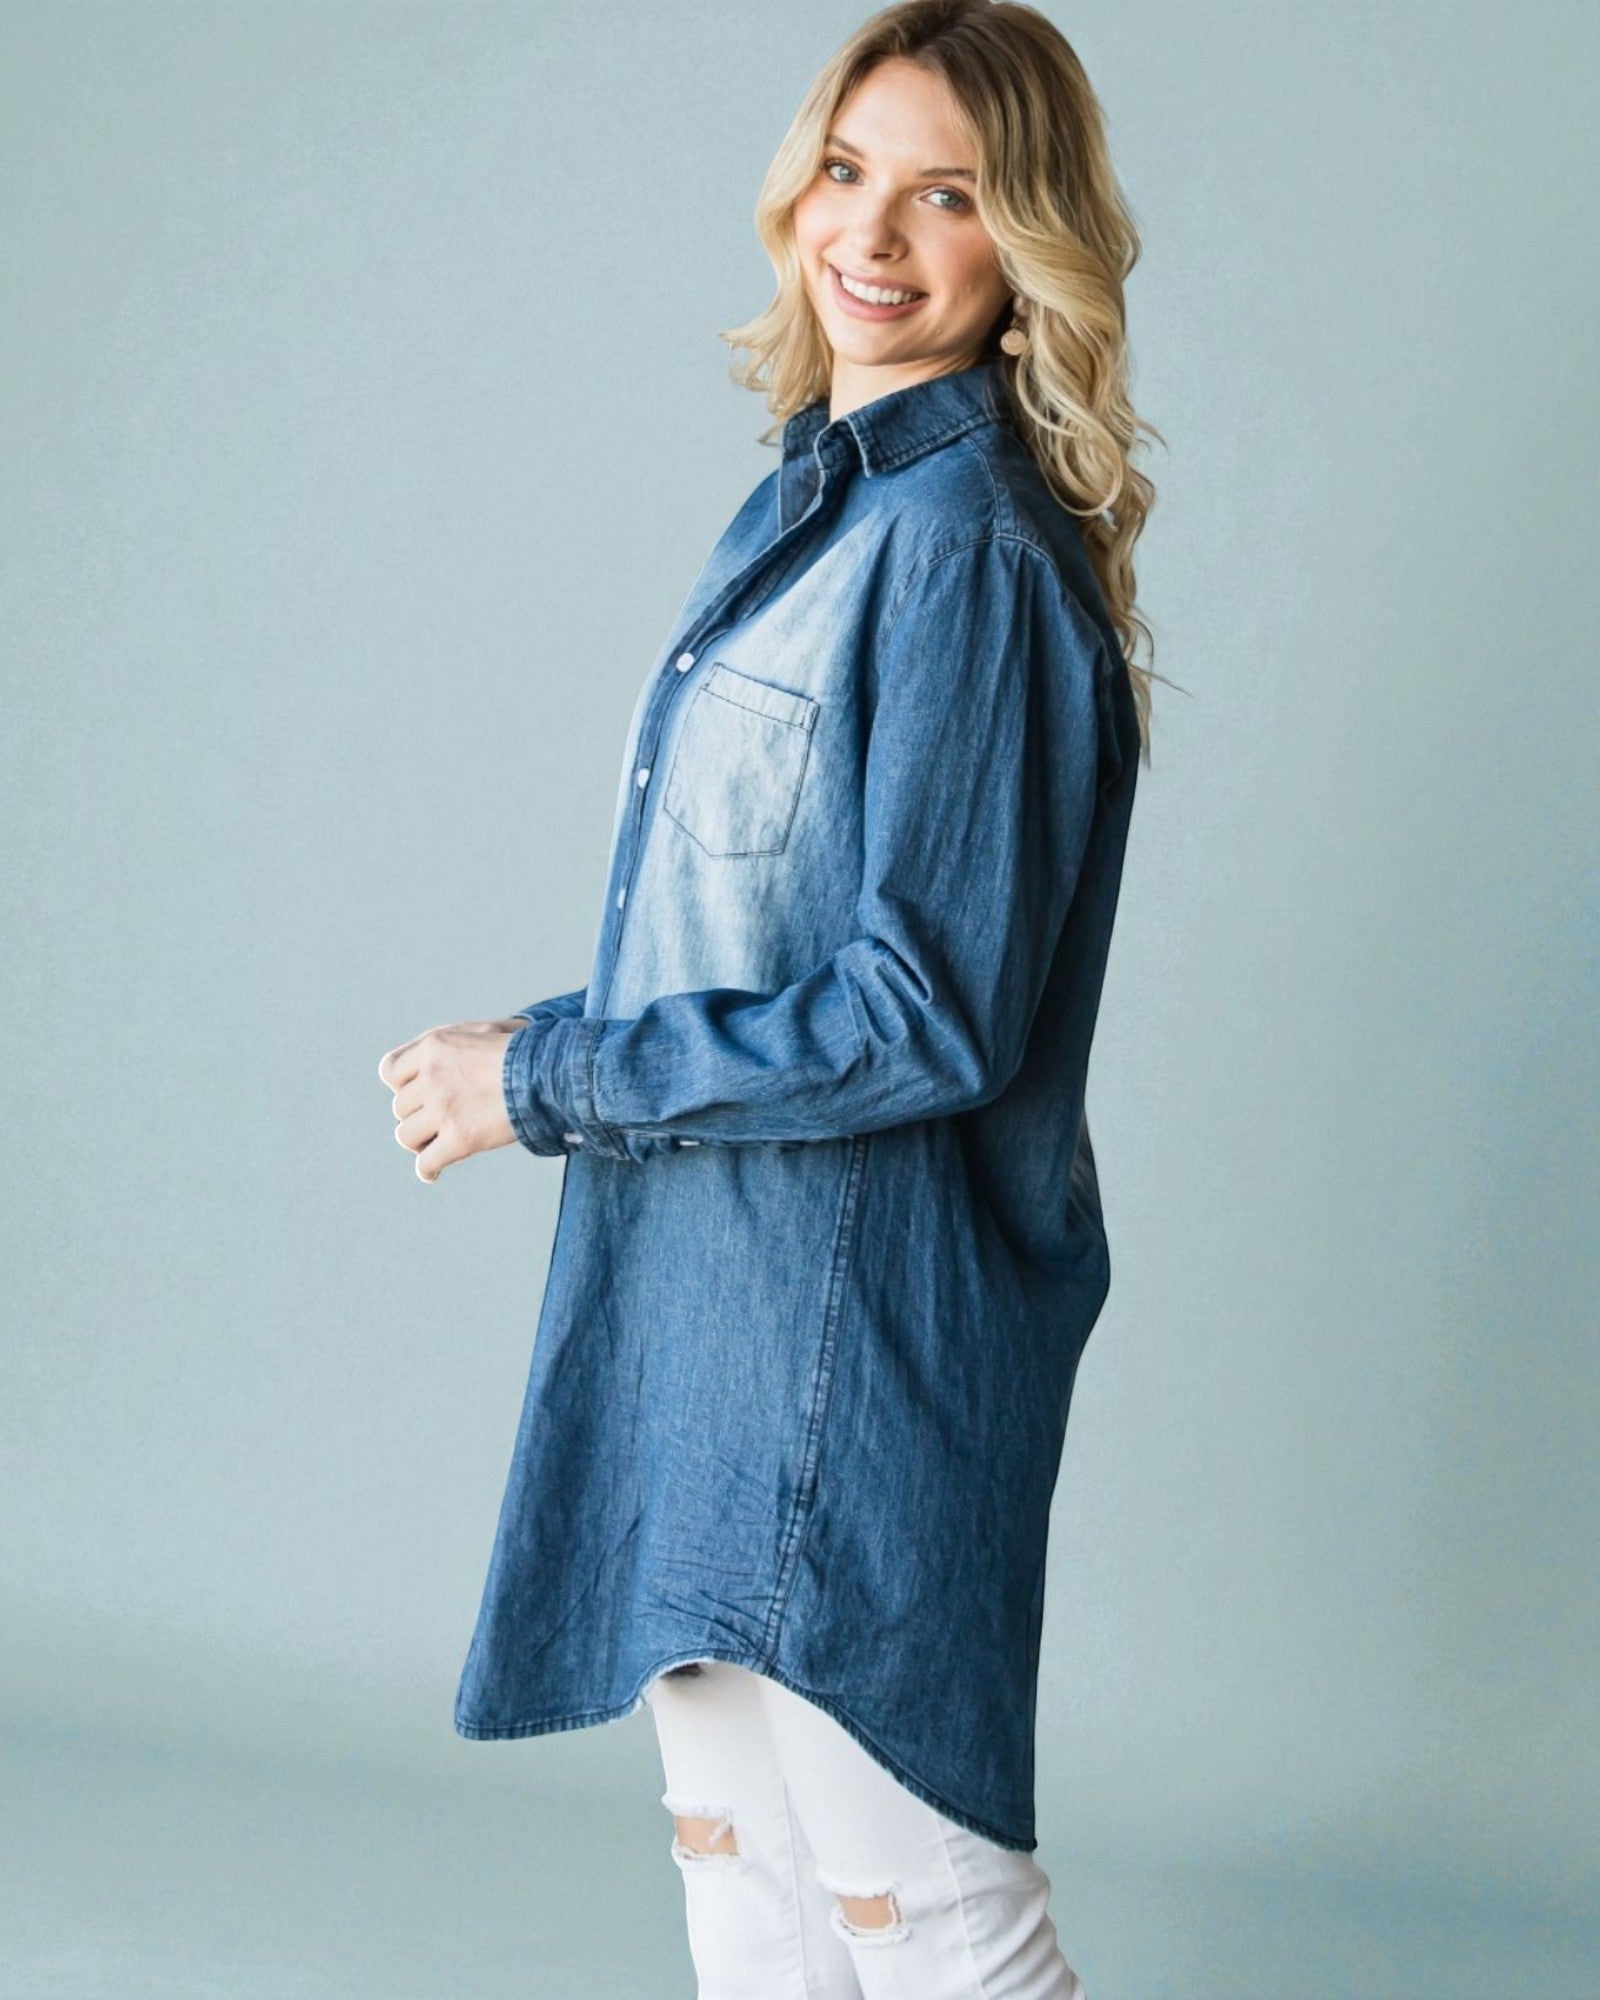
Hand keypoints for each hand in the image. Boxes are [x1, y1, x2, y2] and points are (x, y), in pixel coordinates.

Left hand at [378, 1018, 527, 1183]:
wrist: (550, 1073)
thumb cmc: (526, 1050)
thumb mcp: (486, 1029)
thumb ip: (457, 1040)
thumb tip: (454, 1049)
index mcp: (433, 1047)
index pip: (390, 1071)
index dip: (401, 1085)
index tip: (416, 1094)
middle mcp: (431, 1076)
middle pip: (400, 1107)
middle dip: (417, 1115)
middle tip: (438, 1122)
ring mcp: (443, 1108)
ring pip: (406, 1136)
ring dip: (420, 1142)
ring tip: (436, 1144)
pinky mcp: (460, 1138)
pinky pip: (426, 1162)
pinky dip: (428, 1170)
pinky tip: (433, 1173)